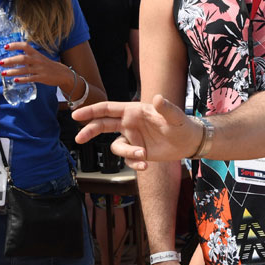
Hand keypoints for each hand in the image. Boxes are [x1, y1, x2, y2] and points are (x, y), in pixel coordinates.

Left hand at [0, 41, 70, 89]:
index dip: (15, 45)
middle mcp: (37, 60)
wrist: (63, 73)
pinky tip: (15, 80)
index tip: (5, 47)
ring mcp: (40, 69)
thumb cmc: (48, 65)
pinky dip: (22, 79)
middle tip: (0, 62)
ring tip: (4, 73)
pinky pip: (30, 78)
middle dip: (10, 60)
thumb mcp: (39, 58)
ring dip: (13, 71)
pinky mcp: (42, 78)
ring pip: (24, 70)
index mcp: (36, 53)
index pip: (25, 46)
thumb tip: (14, 57)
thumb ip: (28, 57)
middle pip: (22, 58)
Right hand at [73, 94, 200, 169]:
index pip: (108, 109)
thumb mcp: (175, 117)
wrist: (189, 142)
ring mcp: (132, 138)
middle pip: (103, 125)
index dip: (91, 111)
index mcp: (133, 111)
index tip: (76, 115)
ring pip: (117, 147)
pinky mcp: (137, 151)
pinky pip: (128, 160)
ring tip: (143, 155)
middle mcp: (129, 124)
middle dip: (89, 131)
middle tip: (79, 139)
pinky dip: (134, 164)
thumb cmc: (182, 124)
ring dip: (127, 153)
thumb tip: (157, 98)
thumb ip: (165, 108)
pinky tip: (146, 166)